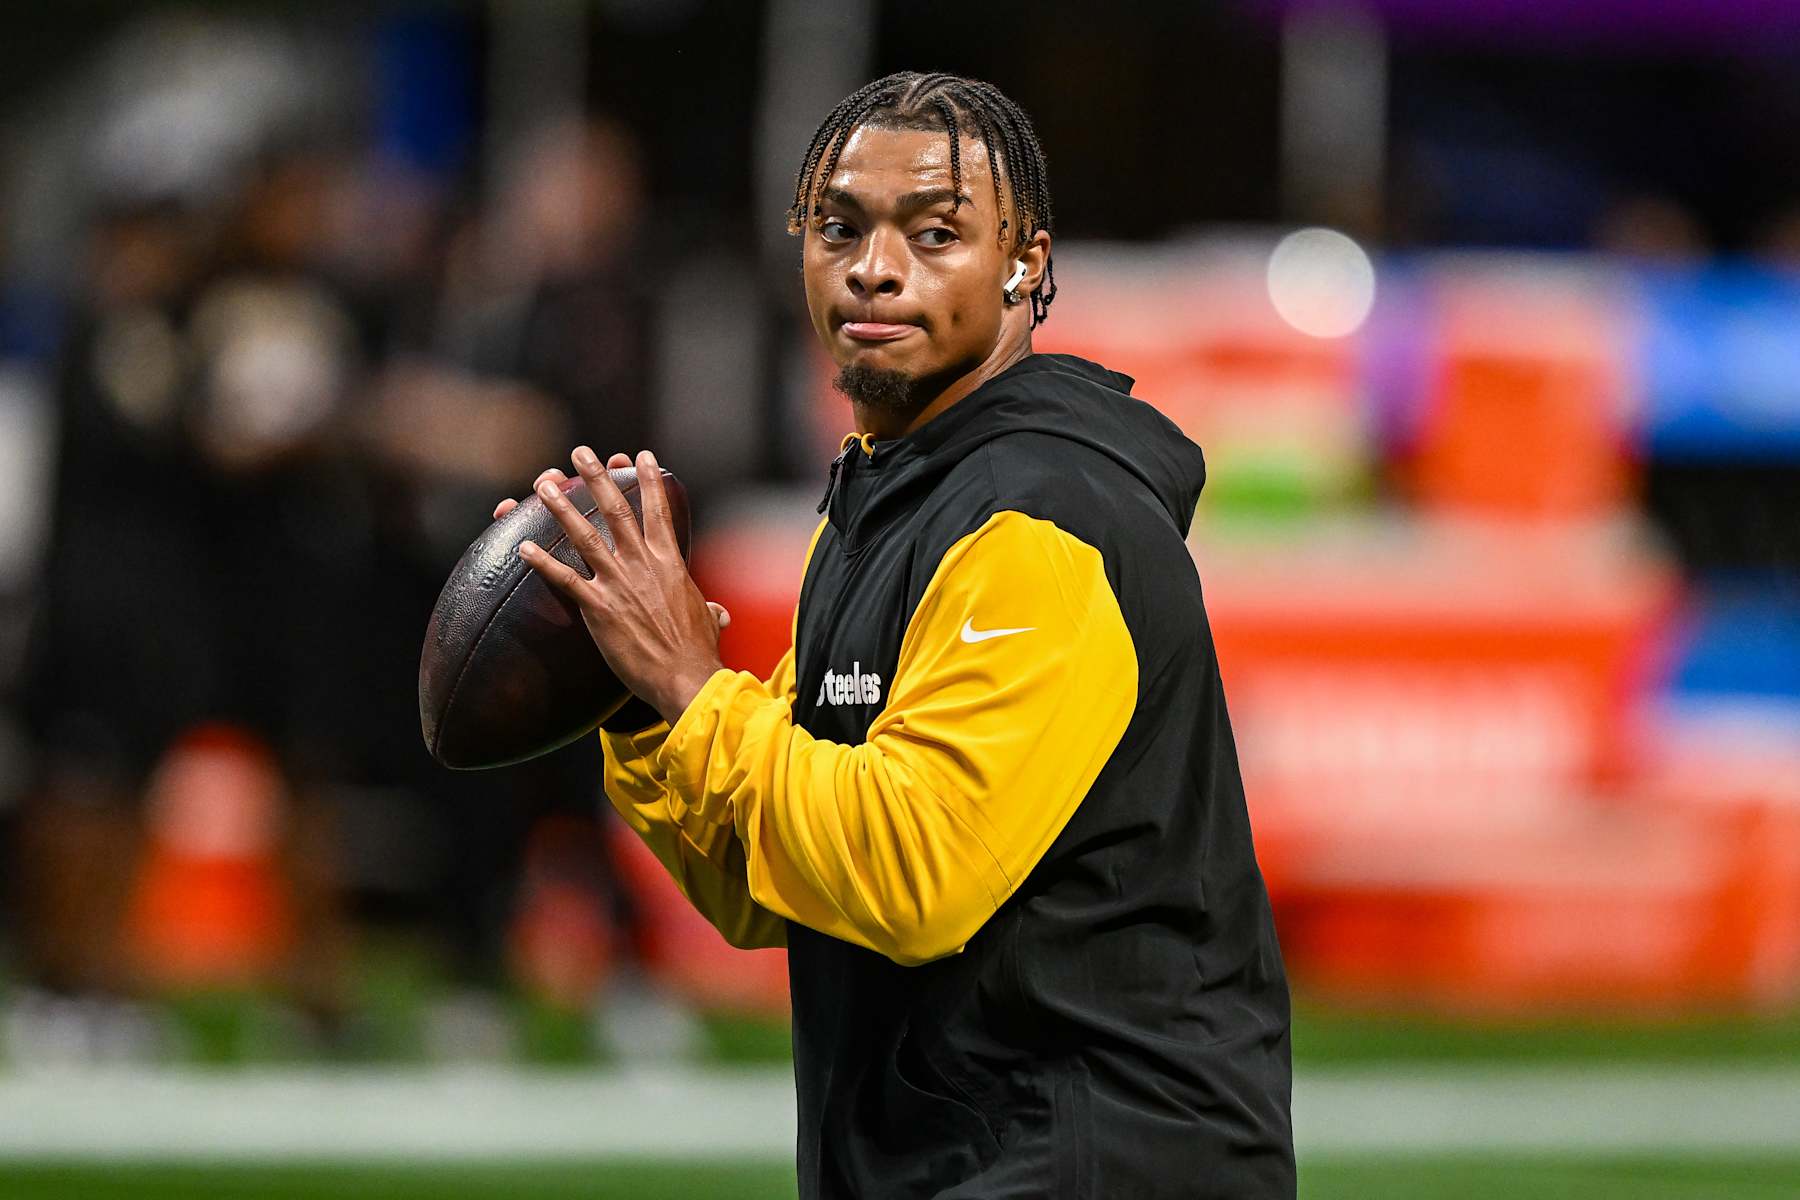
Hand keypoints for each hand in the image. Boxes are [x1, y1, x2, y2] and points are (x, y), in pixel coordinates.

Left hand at [516, 446, 726, 723]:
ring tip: (543, 484)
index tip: (641, 454)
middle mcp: (642, 565)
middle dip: (597, 477)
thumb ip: (707, 610)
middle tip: (580, 452)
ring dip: (561, 507)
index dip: (649, 480)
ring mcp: (618, 584)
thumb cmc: (699, 651)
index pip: (658, 511)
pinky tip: (523, 546)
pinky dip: (542, 562)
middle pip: (616, 510)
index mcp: (669, 562)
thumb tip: (719, 614)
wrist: (686, 677)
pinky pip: (564, 579)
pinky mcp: (599, 608)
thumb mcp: (707, 620)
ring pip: (584, 536)